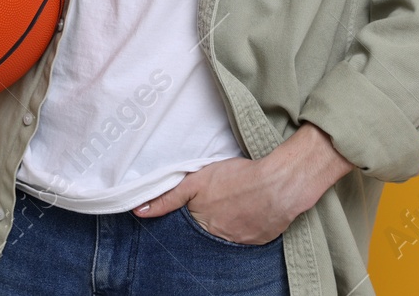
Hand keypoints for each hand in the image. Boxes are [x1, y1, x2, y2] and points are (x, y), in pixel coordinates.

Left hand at [131, 123, 353, 243]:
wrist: (278, 185)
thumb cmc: (239, 177)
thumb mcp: (198, 180)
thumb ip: (169, 196)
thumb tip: (140, 211)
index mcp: (201, 220)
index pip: (187, 224)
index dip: (191, 213)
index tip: (199, 206)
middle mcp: (217, 235)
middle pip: (206, 229)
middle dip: (209, 218)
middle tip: (221, 201)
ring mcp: (239, 240)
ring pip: (226, 233)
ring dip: (228, 221)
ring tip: (237, 203)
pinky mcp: (258, 240)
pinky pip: (247, 235)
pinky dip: (247, 225)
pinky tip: (251, 210)